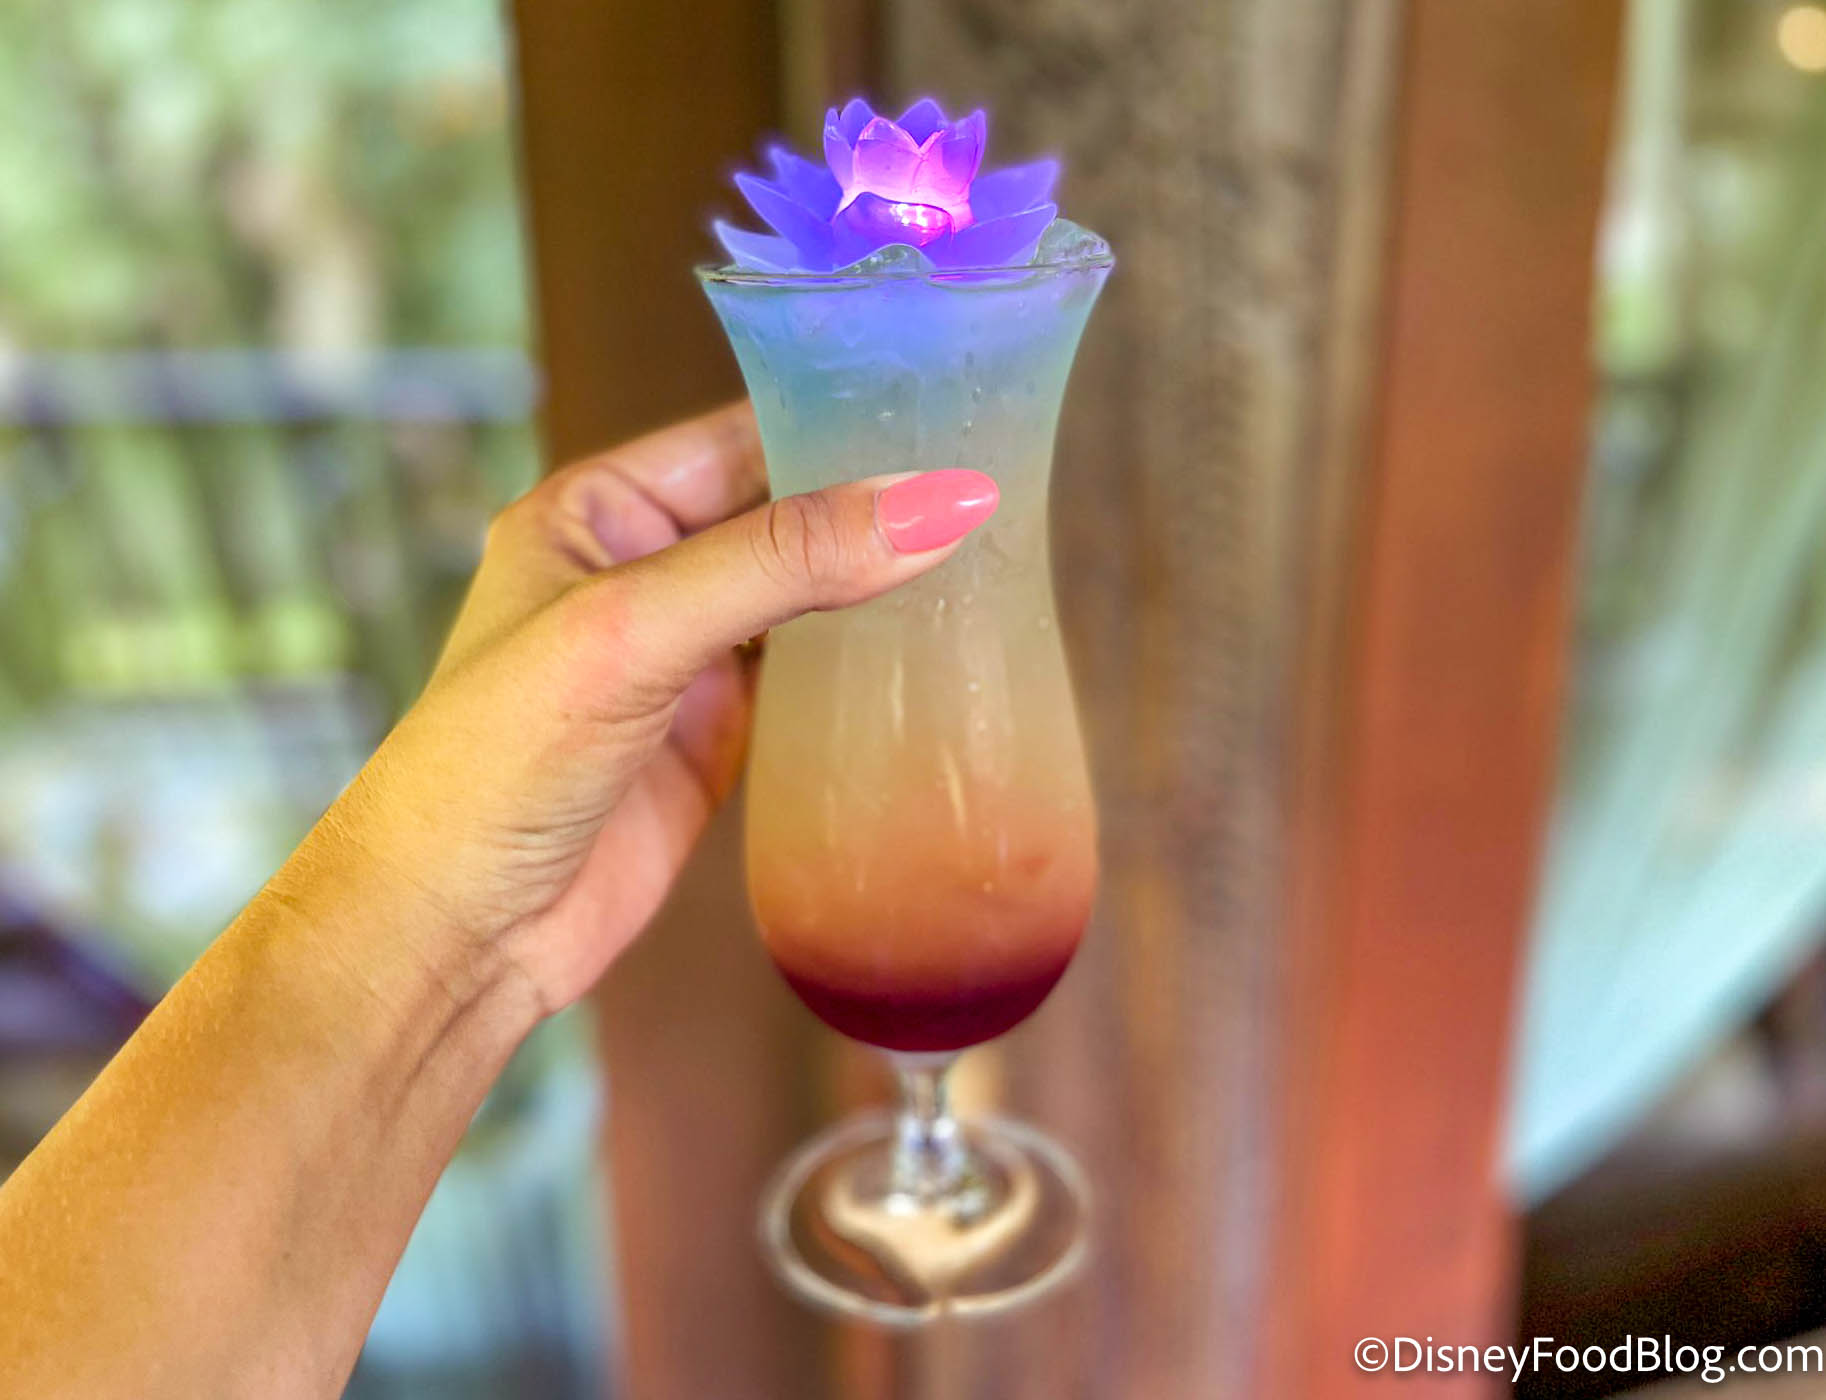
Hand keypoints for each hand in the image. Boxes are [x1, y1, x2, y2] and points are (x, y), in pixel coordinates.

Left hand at [304, 402, 997, 1016]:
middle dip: (871, 498)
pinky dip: (865, 662)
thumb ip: (779, 562)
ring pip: (805, 594)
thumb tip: (931, 505)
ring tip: (989, 548)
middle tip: (991, 474)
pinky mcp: (717, 736)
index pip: (738, 434)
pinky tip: (931, 646)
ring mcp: (685, 658)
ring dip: (876, 580)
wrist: (458, 934)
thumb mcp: (632, 633)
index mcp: (595, 512)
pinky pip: (809, 676)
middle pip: (783, 511)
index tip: (947, 404)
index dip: (835, 415)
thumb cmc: (489, 766)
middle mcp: (642, 573)